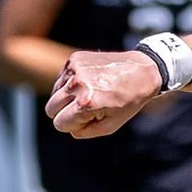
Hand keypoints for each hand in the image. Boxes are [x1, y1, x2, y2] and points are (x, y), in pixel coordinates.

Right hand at [45, 49, 161, 137]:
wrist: (141, 71)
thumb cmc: (128, 101)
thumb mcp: (110, 125)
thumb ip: (85, 131)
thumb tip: (68, 128)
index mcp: (86, 103)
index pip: (59, 123)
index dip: (72, 125)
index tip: (86, 120)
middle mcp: (77, 85)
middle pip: (50, 108)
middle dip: (64, 113)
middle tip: (84, 110)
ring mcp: (75, 70)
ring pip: (54, 93)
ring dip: (67, 98)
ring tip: (90, 95)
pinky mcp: (74, 60)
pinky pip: (61, 80)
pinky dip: (70, 84)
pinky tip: (88, 83)